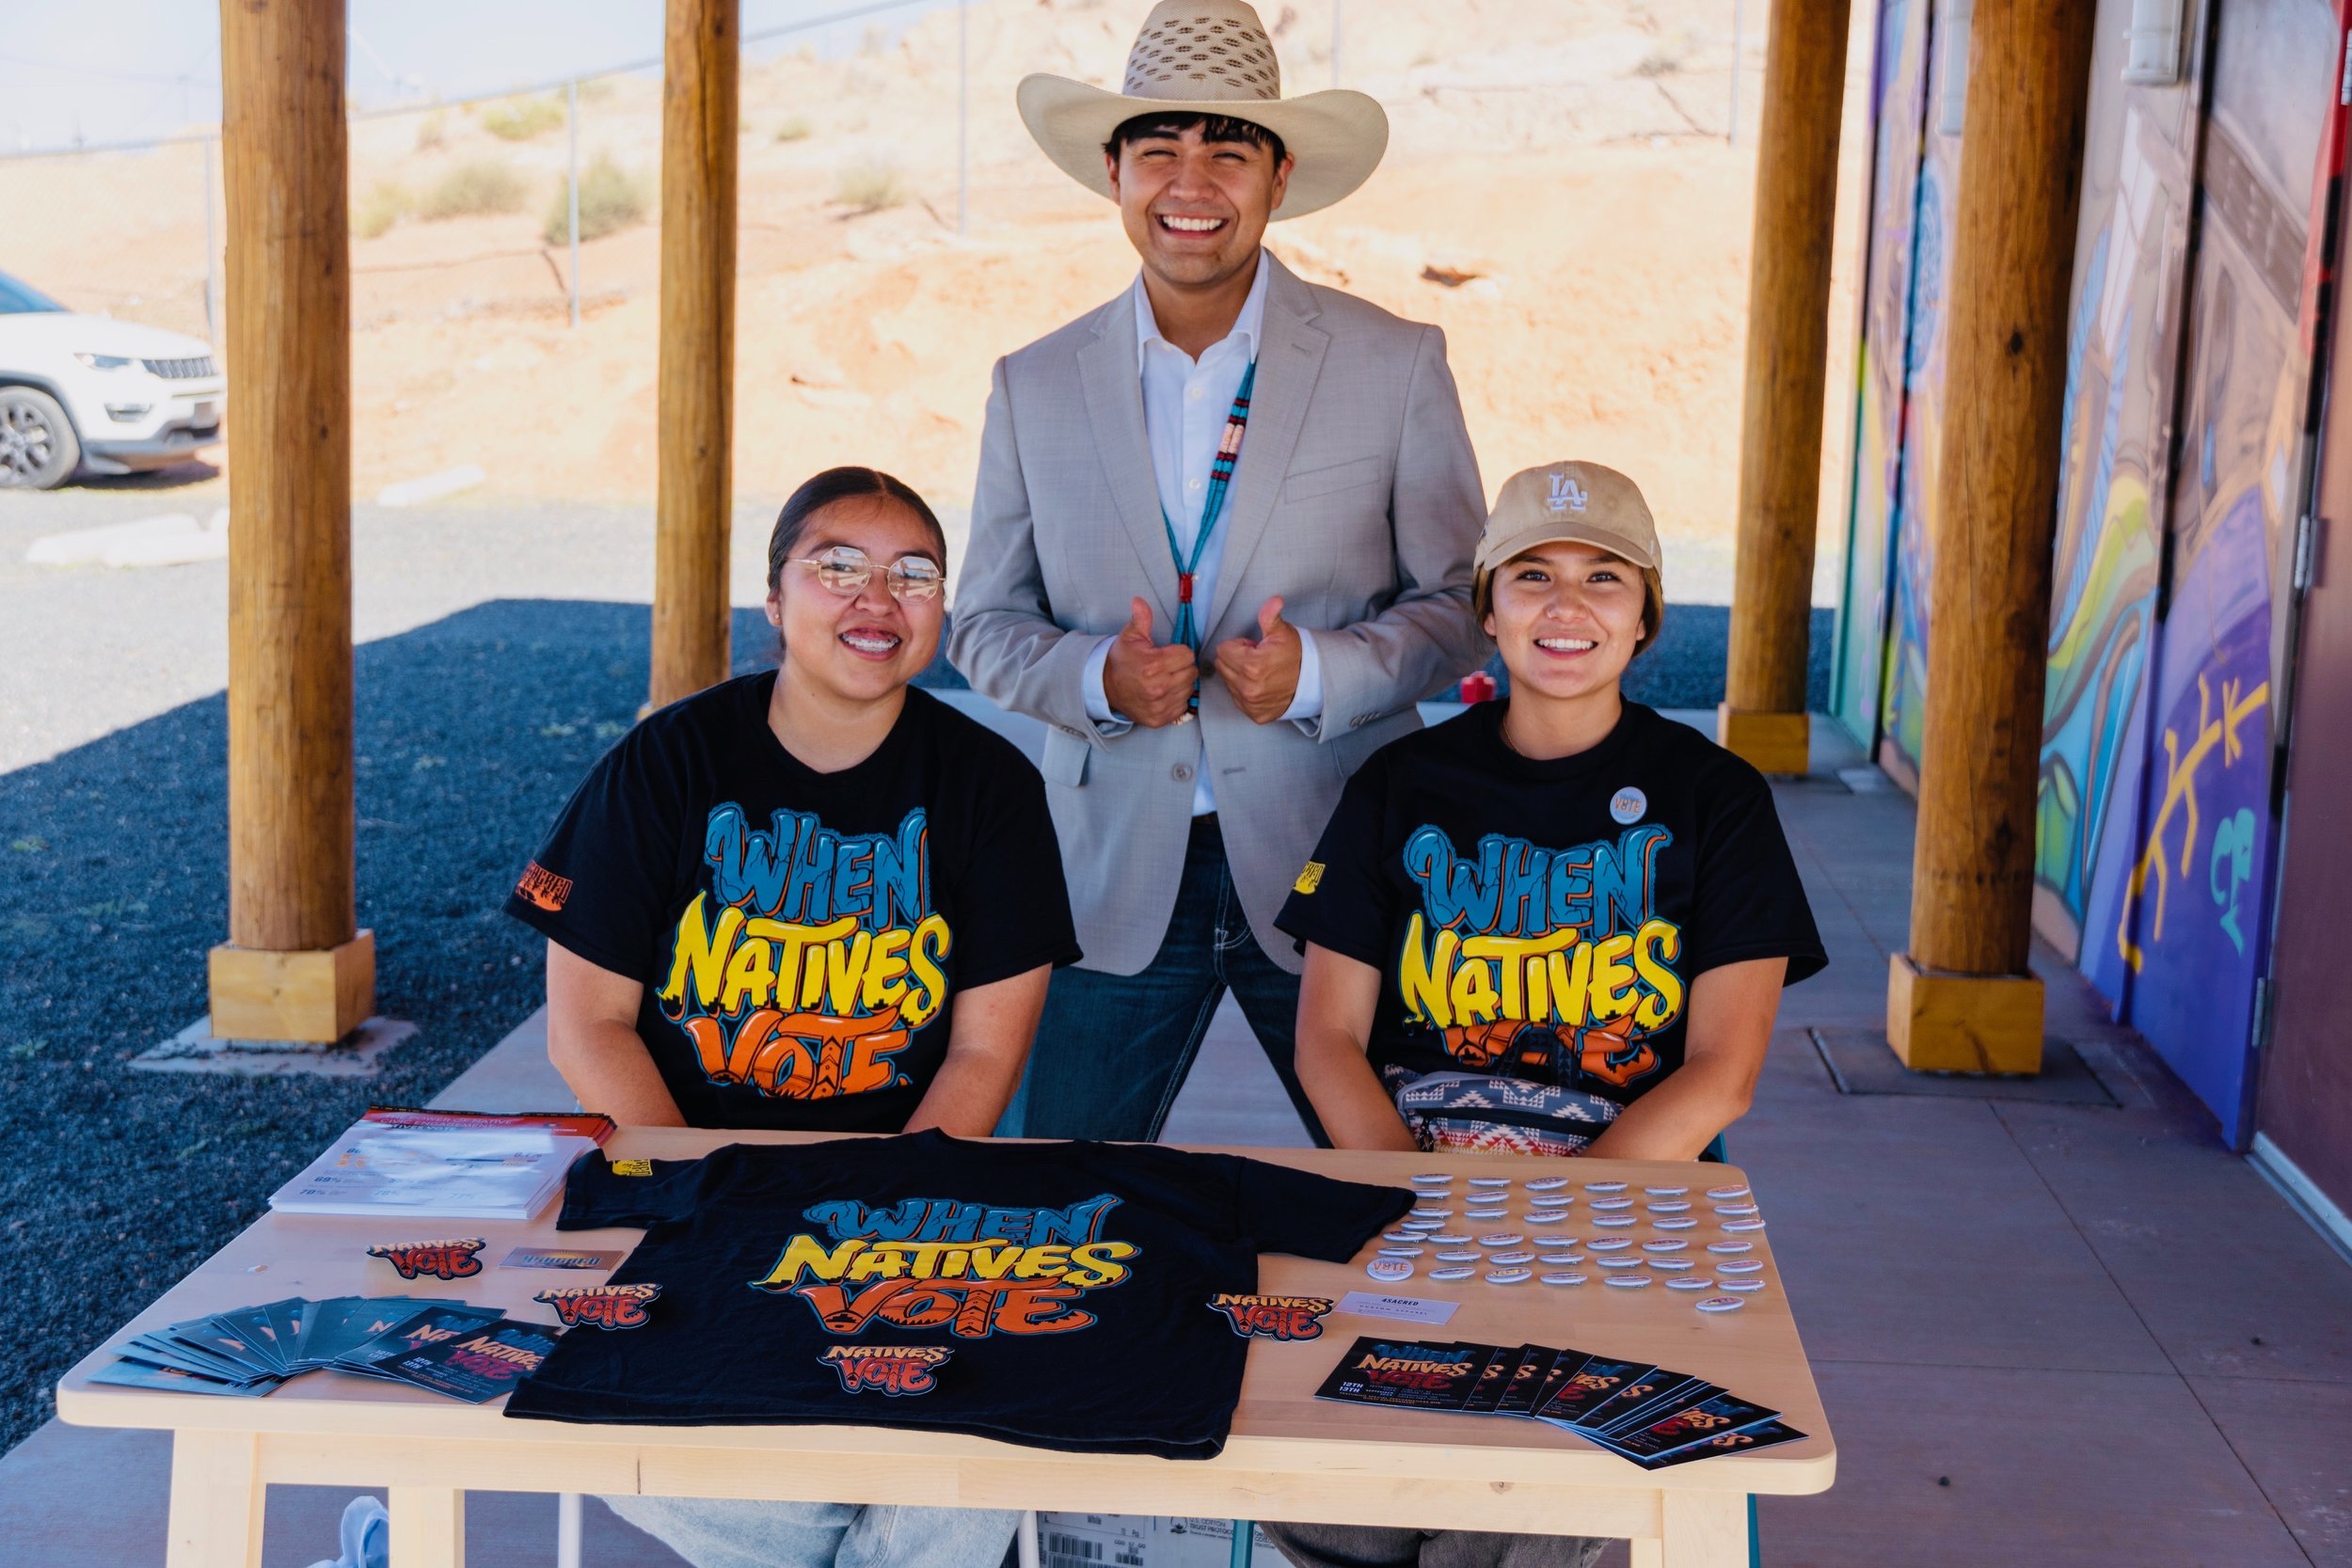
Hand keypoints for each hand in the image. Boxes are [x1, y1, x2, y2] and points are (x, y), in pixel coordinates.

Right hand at [1102, 597, 1199, 727]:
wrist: (1105, 687)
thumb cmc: (1122, 660)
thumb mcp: (1130, 637)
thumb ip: (1141, 619)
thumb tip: (1139, 601)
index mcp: (1153, 665)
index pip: (1187, 655)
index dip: (1179, 652)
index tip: (1168, 654)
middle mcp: (1158, 687)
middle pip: (1191, 673)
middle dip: (1182, 668)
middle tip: (1167, 667)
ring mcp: (1159, 705)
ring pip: (1189, 689)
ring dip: (1181, 684)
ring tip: (1165, 679)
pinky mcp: (1159, 719)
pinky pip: (1182, 706)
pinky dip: (1176, 700)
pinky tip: (1163, 693)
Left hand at [1212, 596, 1303, 723]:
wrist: (1314, 682)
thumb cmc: (1296, 654)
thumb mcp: (1283, 632)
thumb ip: (1270, 616)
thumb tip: (1274, 600)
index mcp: (1252, 665)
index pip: (1223, 649)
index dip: (1238, 645)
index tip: (1253, 647)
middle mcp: (1248, 688)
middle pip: (1223, 666)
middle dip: (1236, 659)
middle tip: (1257, 658)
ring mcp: (1251, 704)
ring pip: (1228, 683)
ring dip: (1239, 675)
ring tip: (1260, 672)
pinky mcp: (1254, 714)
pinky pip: (1238, 699)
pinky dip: (1245, 692)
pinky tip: (1262, 685)